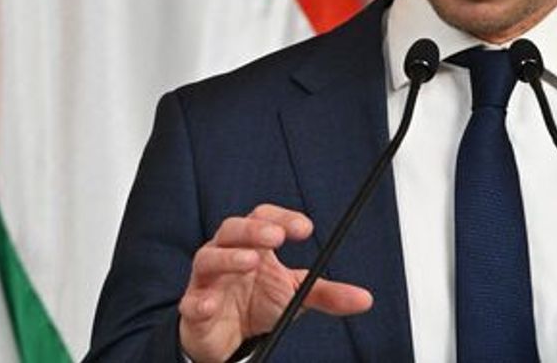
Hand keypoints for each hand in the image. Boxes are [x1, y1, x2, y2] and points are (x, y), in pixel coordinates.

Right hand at [178, 204, 372, 362]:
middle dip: (254, 230)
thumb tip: (365, 298)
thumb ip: (328, 293)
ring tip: (251, 261)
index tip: (306, 229)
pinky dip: (198, 301)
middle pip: (233, 229)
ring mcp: (208, 280)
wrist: (231, 339)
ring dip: (229, 257)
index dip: (282, 218)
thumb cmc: (261, 304)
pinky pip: (191, 301)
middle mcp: (227, 254)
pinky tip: (210, 303)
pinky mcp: (194, 308)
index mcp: (253, 244)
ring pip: (208, 258)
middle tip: (276, 237)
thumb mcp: (296, 295)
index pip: (263, 218)